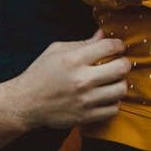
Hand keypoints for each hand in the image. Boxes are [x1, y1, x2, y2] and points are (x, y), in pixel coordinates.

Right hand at [11, 30, 129, 129]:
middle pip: (121, 68)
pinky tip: (105, 97)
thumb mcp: (56, 51)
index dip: (118, 45)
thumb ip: (82, 43)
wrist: (25, 103)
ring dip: (120, 83)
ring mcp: (85, 100)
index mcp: (73, 60)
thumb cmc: (40, 74)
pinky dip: (113, 102)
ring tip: (112, 81)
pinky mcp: (86, 116)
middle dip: (124, 63)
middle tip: (120, 63)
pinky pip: (113, 109)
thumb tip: (102, 34)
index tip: (118, 47)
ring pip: (121, 90)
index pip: (109, 47)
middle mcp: (82, 80)